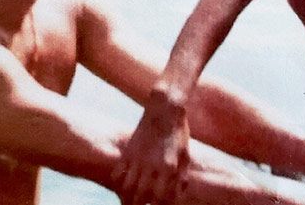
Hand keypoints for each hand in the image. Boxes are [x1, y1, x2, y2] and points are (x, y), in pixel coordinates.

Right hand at [112, 90, 190, 204]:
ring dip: (126, 200)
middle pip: (141, 196)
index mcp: (168, 166)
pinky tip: (121, 187)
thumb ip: (182, 176)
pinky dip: (117, 183)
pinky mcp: (129, 151)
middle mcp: (152, 165)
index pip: (161, 197)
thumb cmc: (179, 132)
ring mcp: (138, 158)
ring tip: (128, 204)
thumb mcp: (186, 154)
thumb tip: (178, 194)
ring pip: (127, 187)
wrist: (165, 108)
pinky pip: (118, 172)